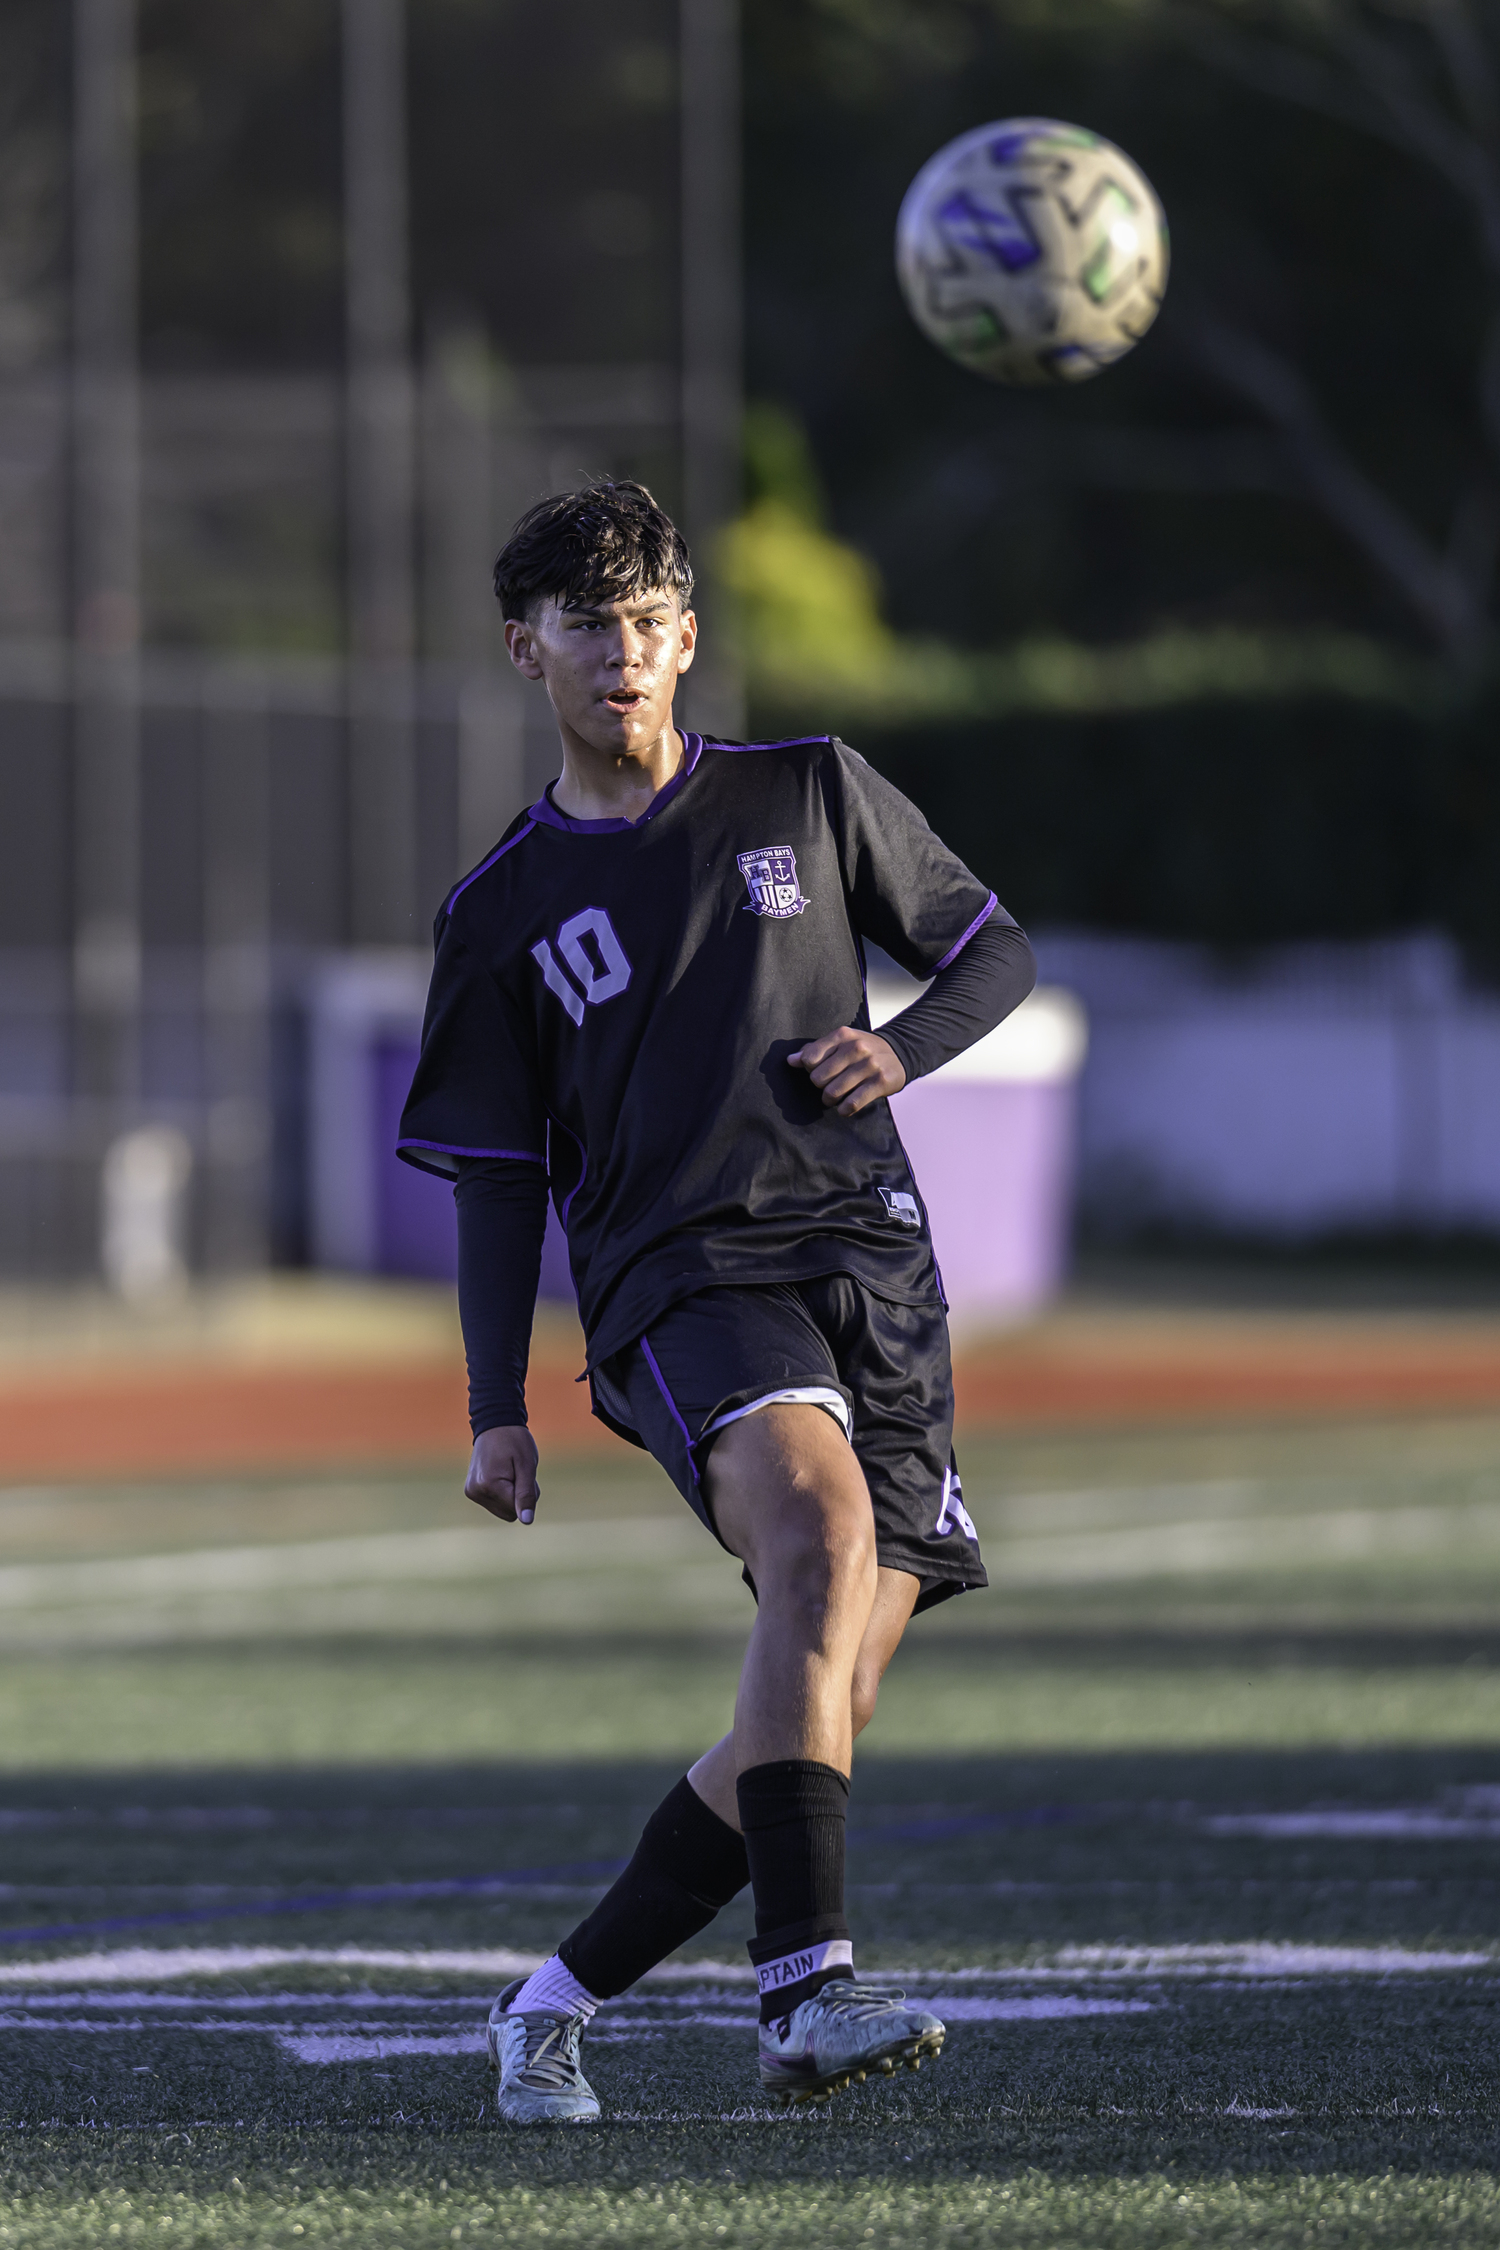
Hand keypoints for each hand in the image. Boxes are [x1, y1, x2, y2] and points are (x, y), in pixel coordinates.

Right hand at [465, 1425, 539, 1524]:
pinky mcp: (470, 1490)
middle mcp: (476, 1492)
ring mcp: (471, 1492)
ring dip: (511, 1494)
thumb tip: (526, 1521)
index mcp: (489, 1485)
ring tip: (509, 1470)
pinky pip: (494, 1503)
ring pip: (502, 1510)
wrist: (495, 1423)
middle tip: (518, 1472)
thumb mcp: (527, 1466)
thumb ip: (526, 1495)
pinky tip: (500, 1473)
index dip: (526, 1494)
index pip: (515, 1510)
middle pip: (508, 1513)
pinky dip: (502, 1492)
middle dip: (518, 1496)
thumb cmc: (514, 1441)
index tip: (523, 1473)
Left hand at [788, 1026, 906, 1116]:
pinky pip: (852, 1103)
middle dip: (821, 1087)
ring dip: (831, 1100)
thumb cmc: (864, 1050)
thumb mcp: (841, 1042)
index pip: (810, 1059)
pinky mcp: (880, 1082)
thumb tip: (791, 1060)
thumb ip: (815, 1050)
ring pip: (833, 1092)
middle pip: (818, 1078)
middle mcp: (856, 1047)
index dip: (811, 1070)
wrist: (900, 1053)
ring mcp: (870, 1065)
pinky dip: (844, 1110)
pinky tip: (845, 1107)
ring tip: (835, 1098)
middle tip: (830, 1086)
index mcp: (843, 1035)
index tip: (820, 1071)